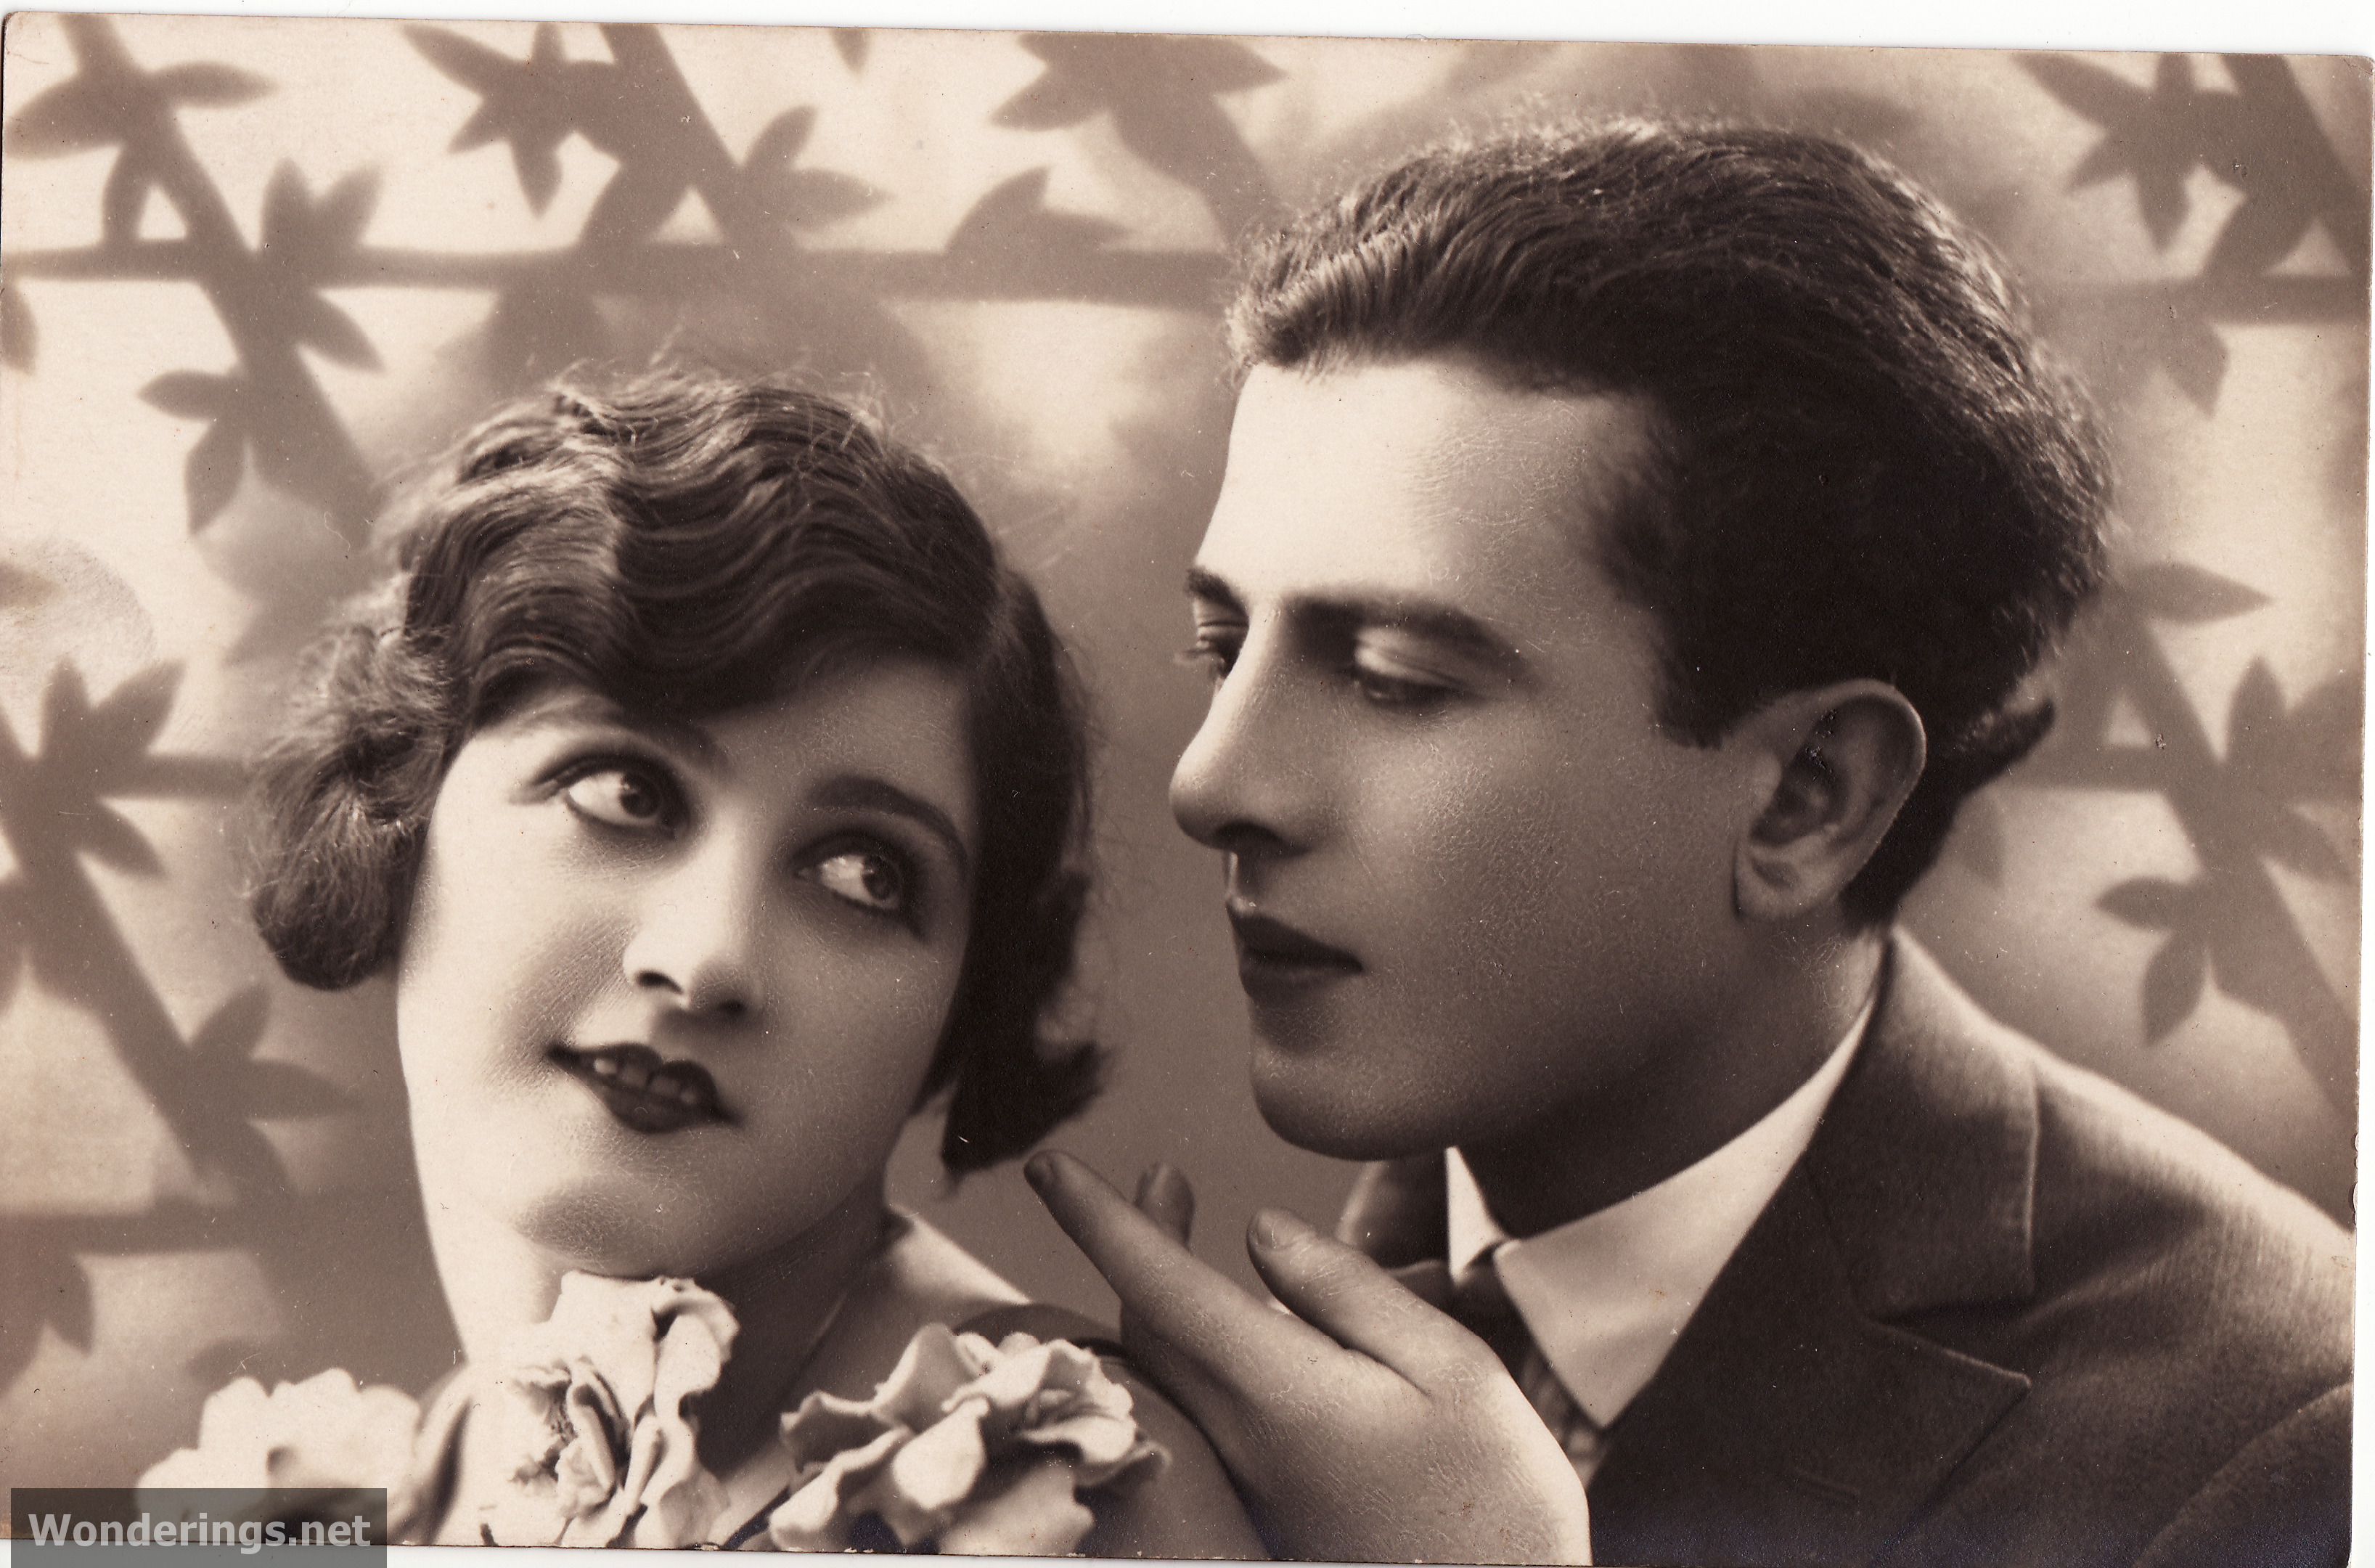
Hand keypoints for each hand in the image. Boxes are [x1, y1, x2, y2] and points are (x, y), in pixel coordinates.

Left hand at [1026, 1150, 1592, 1564]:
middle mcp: (1238, 1442)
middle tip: (1161, 1175)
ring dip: (1164, 1290)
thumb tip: (1259, 1230)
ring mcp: (1244, 1483)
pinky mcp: (1261, 1509)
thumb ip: (1346, 1289)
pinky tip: (1252, 1321)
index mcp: (1278, 1394)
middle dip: (1138, 1239)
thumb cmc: (1498, 1503)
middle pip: (1149, 1324)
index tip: (1047, 1167)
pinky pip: (1204, 1408)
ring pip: (1168, 1369)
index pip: (1159, 1286)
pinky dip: (1202, 1344)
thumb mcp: (1452, 1368)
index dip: (1099, 1219)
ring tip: (1179, 1217)